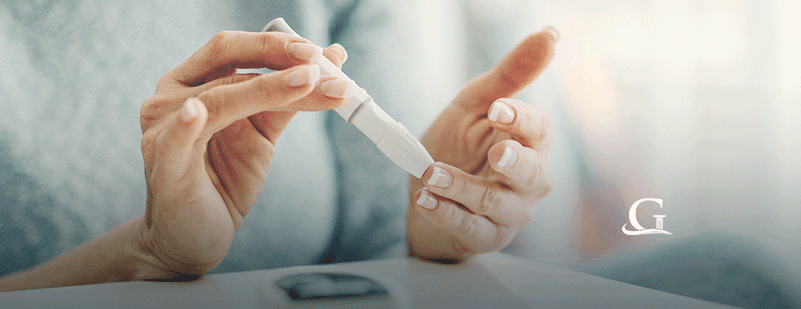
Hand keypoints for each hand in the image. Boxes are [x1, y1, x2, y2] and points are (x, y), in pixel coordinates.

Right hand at [136, 31, 348, 276]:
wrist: (194, 238)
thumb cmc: (224, 180)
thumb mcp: (262, 134)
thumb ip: (289, 99)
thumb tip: (332, 61)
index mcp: (192, 82)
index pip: (233, 48)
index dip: (275, 44)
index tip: (321, 53)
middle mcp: (171, 98)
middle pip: (228, 64)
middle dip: (276, 57)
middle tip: (318, 62)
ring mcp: (162, 130)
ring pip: (219, 99)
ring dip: (267, 89)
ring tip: (308, 83)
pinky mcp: (164, 165)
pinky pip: (176, 140)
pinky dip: (187, 123)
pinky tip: (198, 112)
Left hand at [407, 28, 558, 260]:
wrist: (426, 192)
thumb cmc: (458, 146)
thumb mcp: (476, 105)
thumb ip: (510, 75)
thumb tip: (550, 34)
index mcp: (529, 143)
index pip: (539, 131)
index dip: (522, 120)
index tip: (498, 109)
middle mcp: (527, 180)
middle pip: (533, 174)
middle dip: (515, 163)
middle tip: (496, 153)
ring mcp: (508, 212)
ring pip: (497, 203)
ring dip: (464, 188)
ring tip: (431, 173)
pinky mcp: (484, 236)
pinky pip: (471, 228)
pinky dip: (446, 213)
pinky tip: (425, 199)